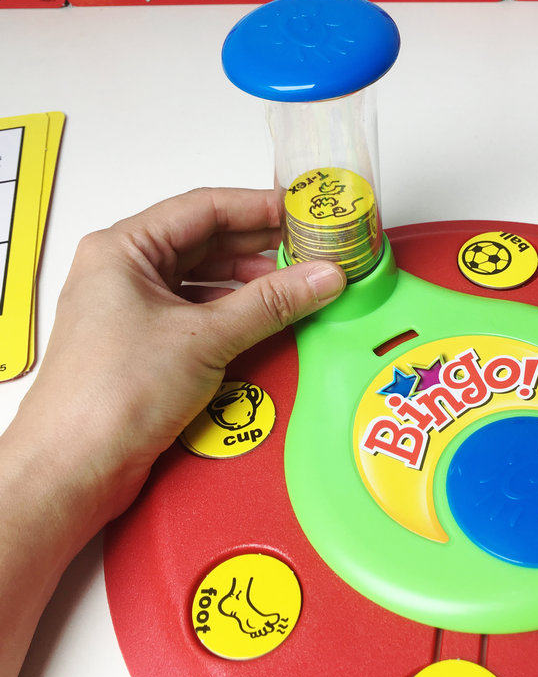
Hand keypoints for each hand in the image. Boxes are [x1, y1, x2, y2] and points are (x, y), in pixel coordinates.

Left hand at [13, 187, 345, 528]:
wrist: (74, 470)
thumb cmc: (115, 393)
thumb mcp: (205, 338)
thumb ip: (271, 303)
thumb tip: (325, 275)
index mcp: (124, 249)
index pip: (202, 208)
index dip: (257, 206)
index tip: (302, 211)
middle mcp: (126, 271)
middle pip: (205, 241)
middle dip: (259, 245)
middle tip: (310, 248)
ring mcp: (135, 308)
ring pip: (204, 278)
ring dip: (250, 280)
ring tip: (297, 283)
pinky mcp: (147, 343)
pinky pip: (200, 312)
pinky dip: (235, 311)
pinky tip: (266, 315)